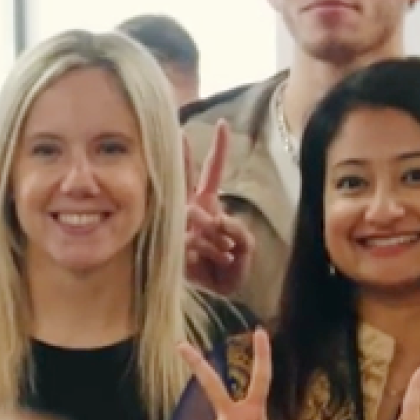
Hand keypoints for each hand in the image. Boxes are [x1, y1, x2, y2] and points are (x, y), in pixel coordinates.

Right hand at [183, 119, 253, 294]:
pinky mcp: (173, 242)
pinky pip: (192, 237)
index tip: (223, 124)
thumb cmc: (231, 268)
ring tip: (226, 254)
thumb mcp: (246, 247)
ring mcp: (179, 224)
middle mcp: (191, 208)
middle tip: (176, 130)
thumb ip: (238, 230)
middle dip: (180, 154)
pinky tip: (215, 260)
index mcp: (209, 203)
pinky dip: (209, 250)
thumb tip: (215, 220)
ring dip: (215, 235)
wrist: (220, 295)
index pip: (212, 171)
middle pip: (183, 176)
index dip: (218, 149)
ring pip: (194, 214)